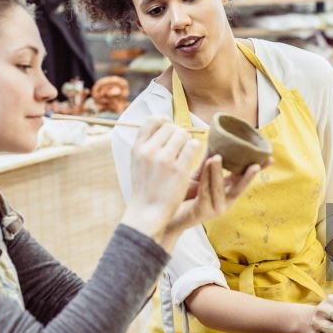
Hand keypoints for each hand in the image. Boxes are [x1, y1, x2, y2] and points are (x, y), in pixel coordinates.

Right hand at [121, 117, 202, 239]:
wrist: (147, 213)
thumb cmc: (145, 188)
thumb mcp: (137, 163)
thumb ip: (146, 144)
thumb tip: (163, 123)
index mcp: (137, 148)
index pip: (152, 120)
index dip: (164, 121)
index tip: (170, 129)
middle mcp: (149, 151)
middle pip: (171, 127)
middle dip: (178, 134)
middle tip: (179, 147)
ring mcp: (163, 160)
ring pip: (183, 134)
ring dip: (187, 142)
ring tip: (185, 154)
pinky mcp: (179, 170)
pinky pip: (193, 146)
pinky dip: (195, 149)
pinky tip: (192, 157)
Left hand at [163, 154, 261, 240]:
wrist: (165, 214)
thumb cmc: (182, 194)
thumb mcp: (199, 175)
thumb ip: (209, 161)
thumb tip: (217, 139)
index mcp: (226, 192)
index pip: (243, 178)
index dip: (256, 168)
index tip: (269, 158)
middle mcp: (224, 202)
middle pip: (239, 187)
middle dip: (248, 175)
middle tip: (255, 164)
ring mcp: (215, 208)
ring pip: (220, 189)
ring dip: (219, 172)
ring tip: (218, 157)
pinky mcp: (202, 211)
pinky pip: (206, 193)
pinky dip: (206, 179)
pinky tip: (206, 166)